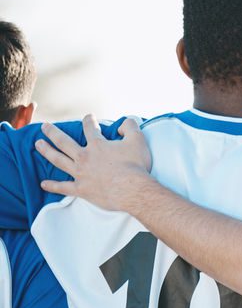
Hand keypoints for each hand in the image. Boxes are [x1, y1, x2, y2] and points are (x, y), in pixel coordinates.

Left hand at [35, 114, 152, 211]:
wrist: (133, 190)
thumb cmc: (136, 165)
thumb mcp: (138, 140)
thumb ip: (130, 127)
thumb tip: (123, 124)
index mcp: (97, 145)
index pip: (89, 128)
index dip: (89, 121)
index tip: (88, 117)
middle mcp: (85, 157)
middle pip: (64, 142)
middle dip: (53, 132)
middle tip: (44, 127)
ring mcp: (81, 174)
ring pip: (59, 160)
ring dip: (47, 151)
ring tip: (38, 144)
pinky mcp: (82, 189)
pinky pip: (64, 187)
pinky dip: (53, 185)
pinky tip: (43, 183)